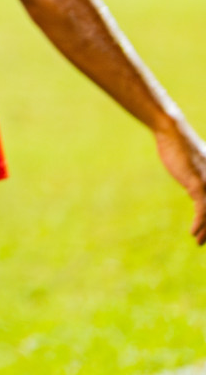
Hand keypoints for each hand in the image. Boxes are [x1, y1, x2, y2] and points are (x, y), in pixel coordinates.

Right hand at [154, 120, 205, 244]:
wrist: (172, 132)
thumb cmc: (181, 146)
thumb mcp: (194, 165)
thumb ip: (199, 177)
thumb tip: (197, 188)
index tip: (205, 233)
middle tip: (203, 241)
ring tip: (199, 242)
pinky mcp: (199, 185)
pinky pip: (203, 211)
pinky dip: (199, 224)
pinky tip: (192, 232)